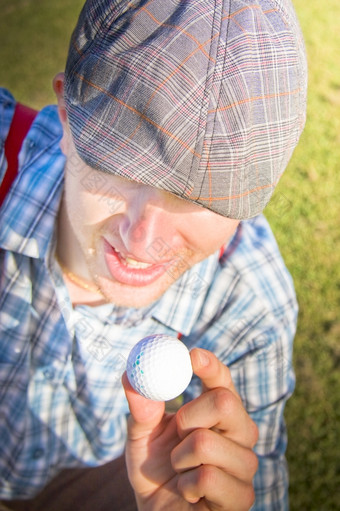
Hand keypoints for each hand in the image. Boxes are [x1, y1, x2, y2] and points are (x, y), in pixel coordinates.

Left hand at [122, 348, 258, 509]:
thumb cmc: (156, 469)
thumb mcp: (141, 435)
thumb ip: (140, 407)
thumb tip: (131, 374)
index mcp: (219, 411)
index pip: (223, 380)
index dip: (211, 366)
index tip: (192, 356)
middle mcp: (239, 432)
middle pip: (225, 402)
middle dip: (188, 416)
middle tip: (177, 432)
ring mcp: (244, 464)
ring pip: (207, 441)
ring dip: (181, 458)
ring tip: (182, 471)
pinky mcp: (242, 496)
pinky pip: (208, 477)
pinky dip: (187, 485)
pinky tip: (190, 493)